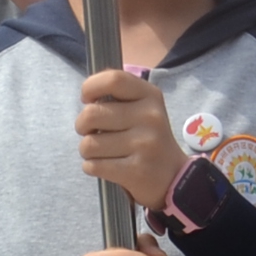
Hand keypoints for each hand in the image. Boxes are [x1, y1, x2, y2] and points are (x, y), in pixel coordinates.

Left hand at [76, 70, 188, 207]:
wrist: (173, 176)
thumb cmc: (147, 138)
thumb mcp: (142, 109)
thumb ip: (118, 96)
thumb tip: (87, 96)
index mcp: (150, 96)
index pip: (113, 79)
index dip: (90, 87)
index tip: (87, 100)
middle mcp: (150, 117)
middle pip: (91, 114)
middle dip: (82, 126)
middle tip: (91, 133)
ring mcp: (145, 144)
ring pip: (89, 144)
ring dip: (87, 151)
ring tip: (102, 152)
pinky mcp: (136, 171)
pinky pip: (93, 165)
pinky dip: (91, 167)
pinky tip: (105, 166)